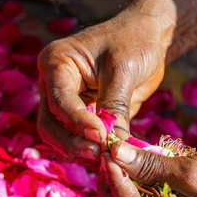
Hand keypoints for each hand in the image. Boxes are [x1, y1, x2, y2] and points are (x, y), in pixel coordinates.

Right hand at [37, 9, 167, 163]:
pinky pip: (76, 140)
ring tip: (105, 158)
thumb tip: (114, 143)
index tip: (101, 137)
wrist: (147, 37)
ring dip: (78, 151)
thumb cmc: (133, 41)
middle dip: (71, 143)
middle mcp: (53, 84)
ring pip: (59, 136)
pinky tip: (107, 157)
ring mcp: (65, 102)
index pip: (59, 100)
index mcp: (56, 63)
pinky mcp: (81, 116)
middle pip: (49, 124)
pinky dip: (88, 151)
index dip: (78, 123)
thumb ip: (115, 105)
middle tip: (99, 154)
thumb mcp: (124, 68)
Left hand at [97, 141, 196, 196]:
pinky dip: (135, 188)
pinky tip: (127, 167)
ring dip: (120, 187)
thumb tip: (114, 152)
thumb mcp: (190, 171)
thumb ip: (149, 165)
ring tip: (112, 159)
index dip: (117, 183)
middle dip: (112, 187)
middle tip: (104, 156)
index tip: (107, 154)